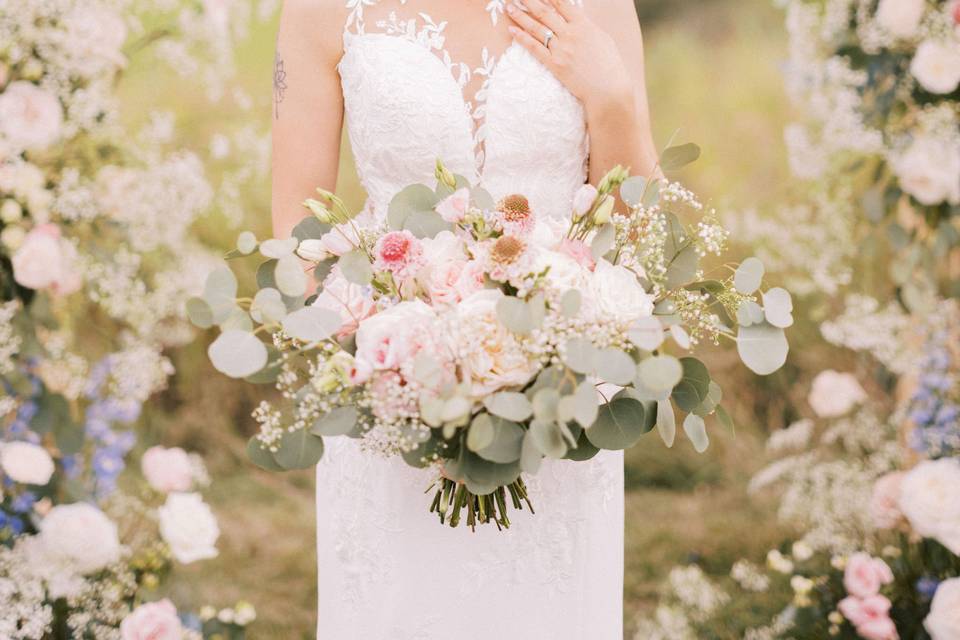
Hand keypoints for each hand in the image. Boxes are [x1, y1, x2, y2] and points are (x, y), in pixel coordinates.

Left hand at [506, 0, 634, 115]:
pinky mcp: (554, 64)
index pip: (561, 3)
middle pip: (544, 12)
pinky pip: (535, 48)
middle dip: (529, 1)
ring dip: (520, 16)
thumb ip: (586, 27)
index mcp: (583, 24)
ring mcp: (561, 49)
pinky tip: (512, 30)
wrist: (608, 89)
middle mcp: (570, 33)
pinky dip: (522, 38)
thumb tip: (576, 20)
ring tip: (509, 7)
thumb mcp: (602, 38)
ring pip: (536, 28)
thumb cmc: (609, 64)